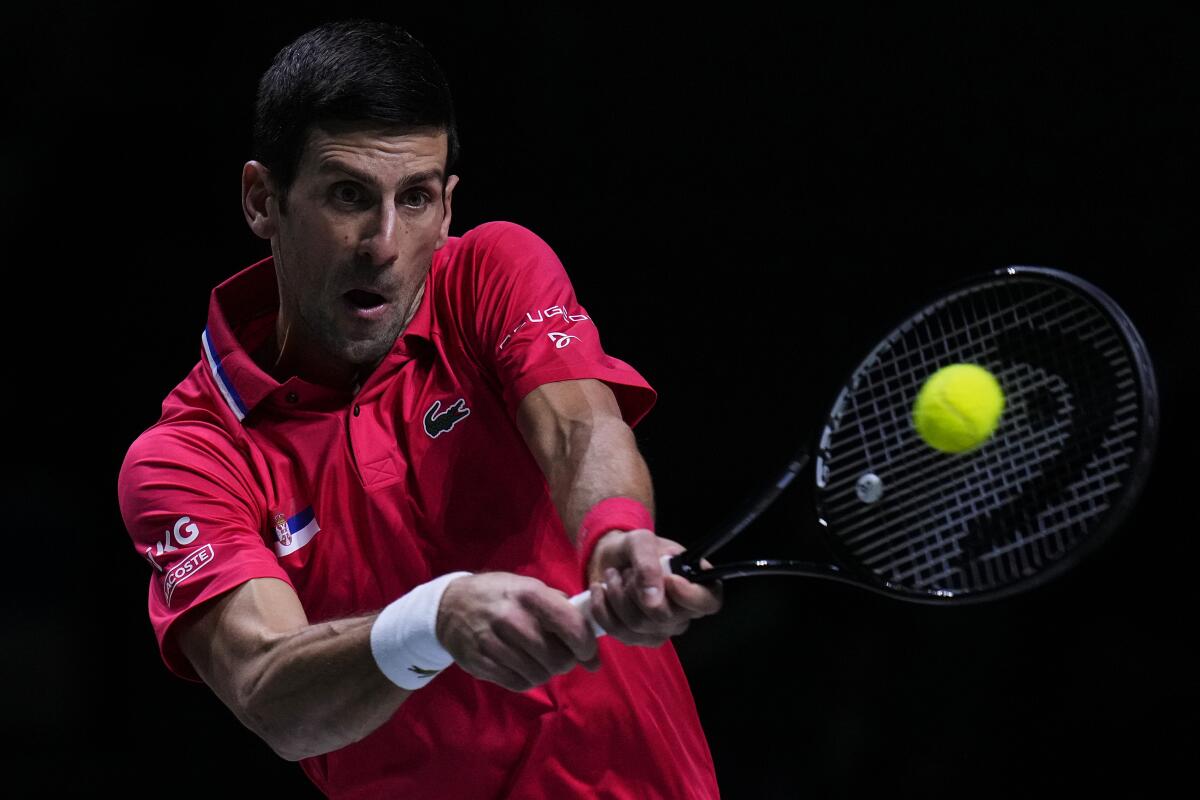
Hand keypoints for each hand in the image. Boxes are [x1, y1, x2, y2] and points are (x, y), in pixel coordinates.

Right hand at [436, 572, 599, 691]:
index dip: (586, 645)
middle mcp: (511, 618)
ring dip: (545, 672)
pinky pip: (517, 683)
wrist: (450, 605)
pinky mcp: (479, 662)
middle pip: (556, 658)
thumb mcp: (528, 587)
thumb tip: (590, 638)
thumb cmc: (499, 595)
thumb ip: (559, 607)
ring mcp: (493, 642)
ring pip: (538, 674)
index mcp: (530, 594)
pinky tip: (523, 668)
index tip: (588, 653)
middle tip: (561, 658)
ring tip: (539, 661)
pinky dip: (527, 680)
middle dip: (566, 662)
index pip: (571, 625)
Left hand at [585, 530, 722, 646]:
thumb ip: (649, 563)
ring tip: (613, 576)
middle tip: (628, 570)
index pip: (709, 602)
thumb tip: (653, 600)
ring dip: (617, 595)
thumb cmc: (635, 549)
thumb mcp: (641, 541)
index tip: (670, 580)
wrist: (611, 559)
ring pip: (637, 625)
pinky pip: (617, 631)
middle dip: (637, 589)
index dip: (691, 596)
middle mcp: (684, 612)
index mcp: (697, 584)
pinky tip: (600, 590)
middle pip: (666, 617)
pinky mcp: (637, 638)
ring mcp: (661, 629)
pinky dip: (602, 607)